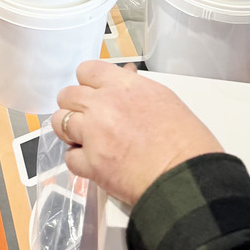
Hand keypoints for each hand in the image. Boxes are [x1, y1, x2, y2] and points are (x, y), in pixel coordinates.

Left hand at [53, 60, 222, 205]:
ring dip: (71, 130)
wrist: (188, 180)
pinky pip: (69, 157)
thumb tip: (123, 80)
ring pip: (60, 122)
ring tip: (86, 139)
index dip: (88, 82)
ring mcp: (94, 134)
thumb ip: (134, 88)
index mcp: (123, 86)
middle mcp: (103, 105)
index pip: (86, 70)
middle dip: (75, 105)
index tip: (92, 92)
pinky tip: (93, 162)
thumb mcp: (164, 99)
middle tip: (87, 118)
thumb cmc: (187, 142)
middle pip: (68, 95)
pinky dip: (79, 160)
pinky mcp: (92, 164)